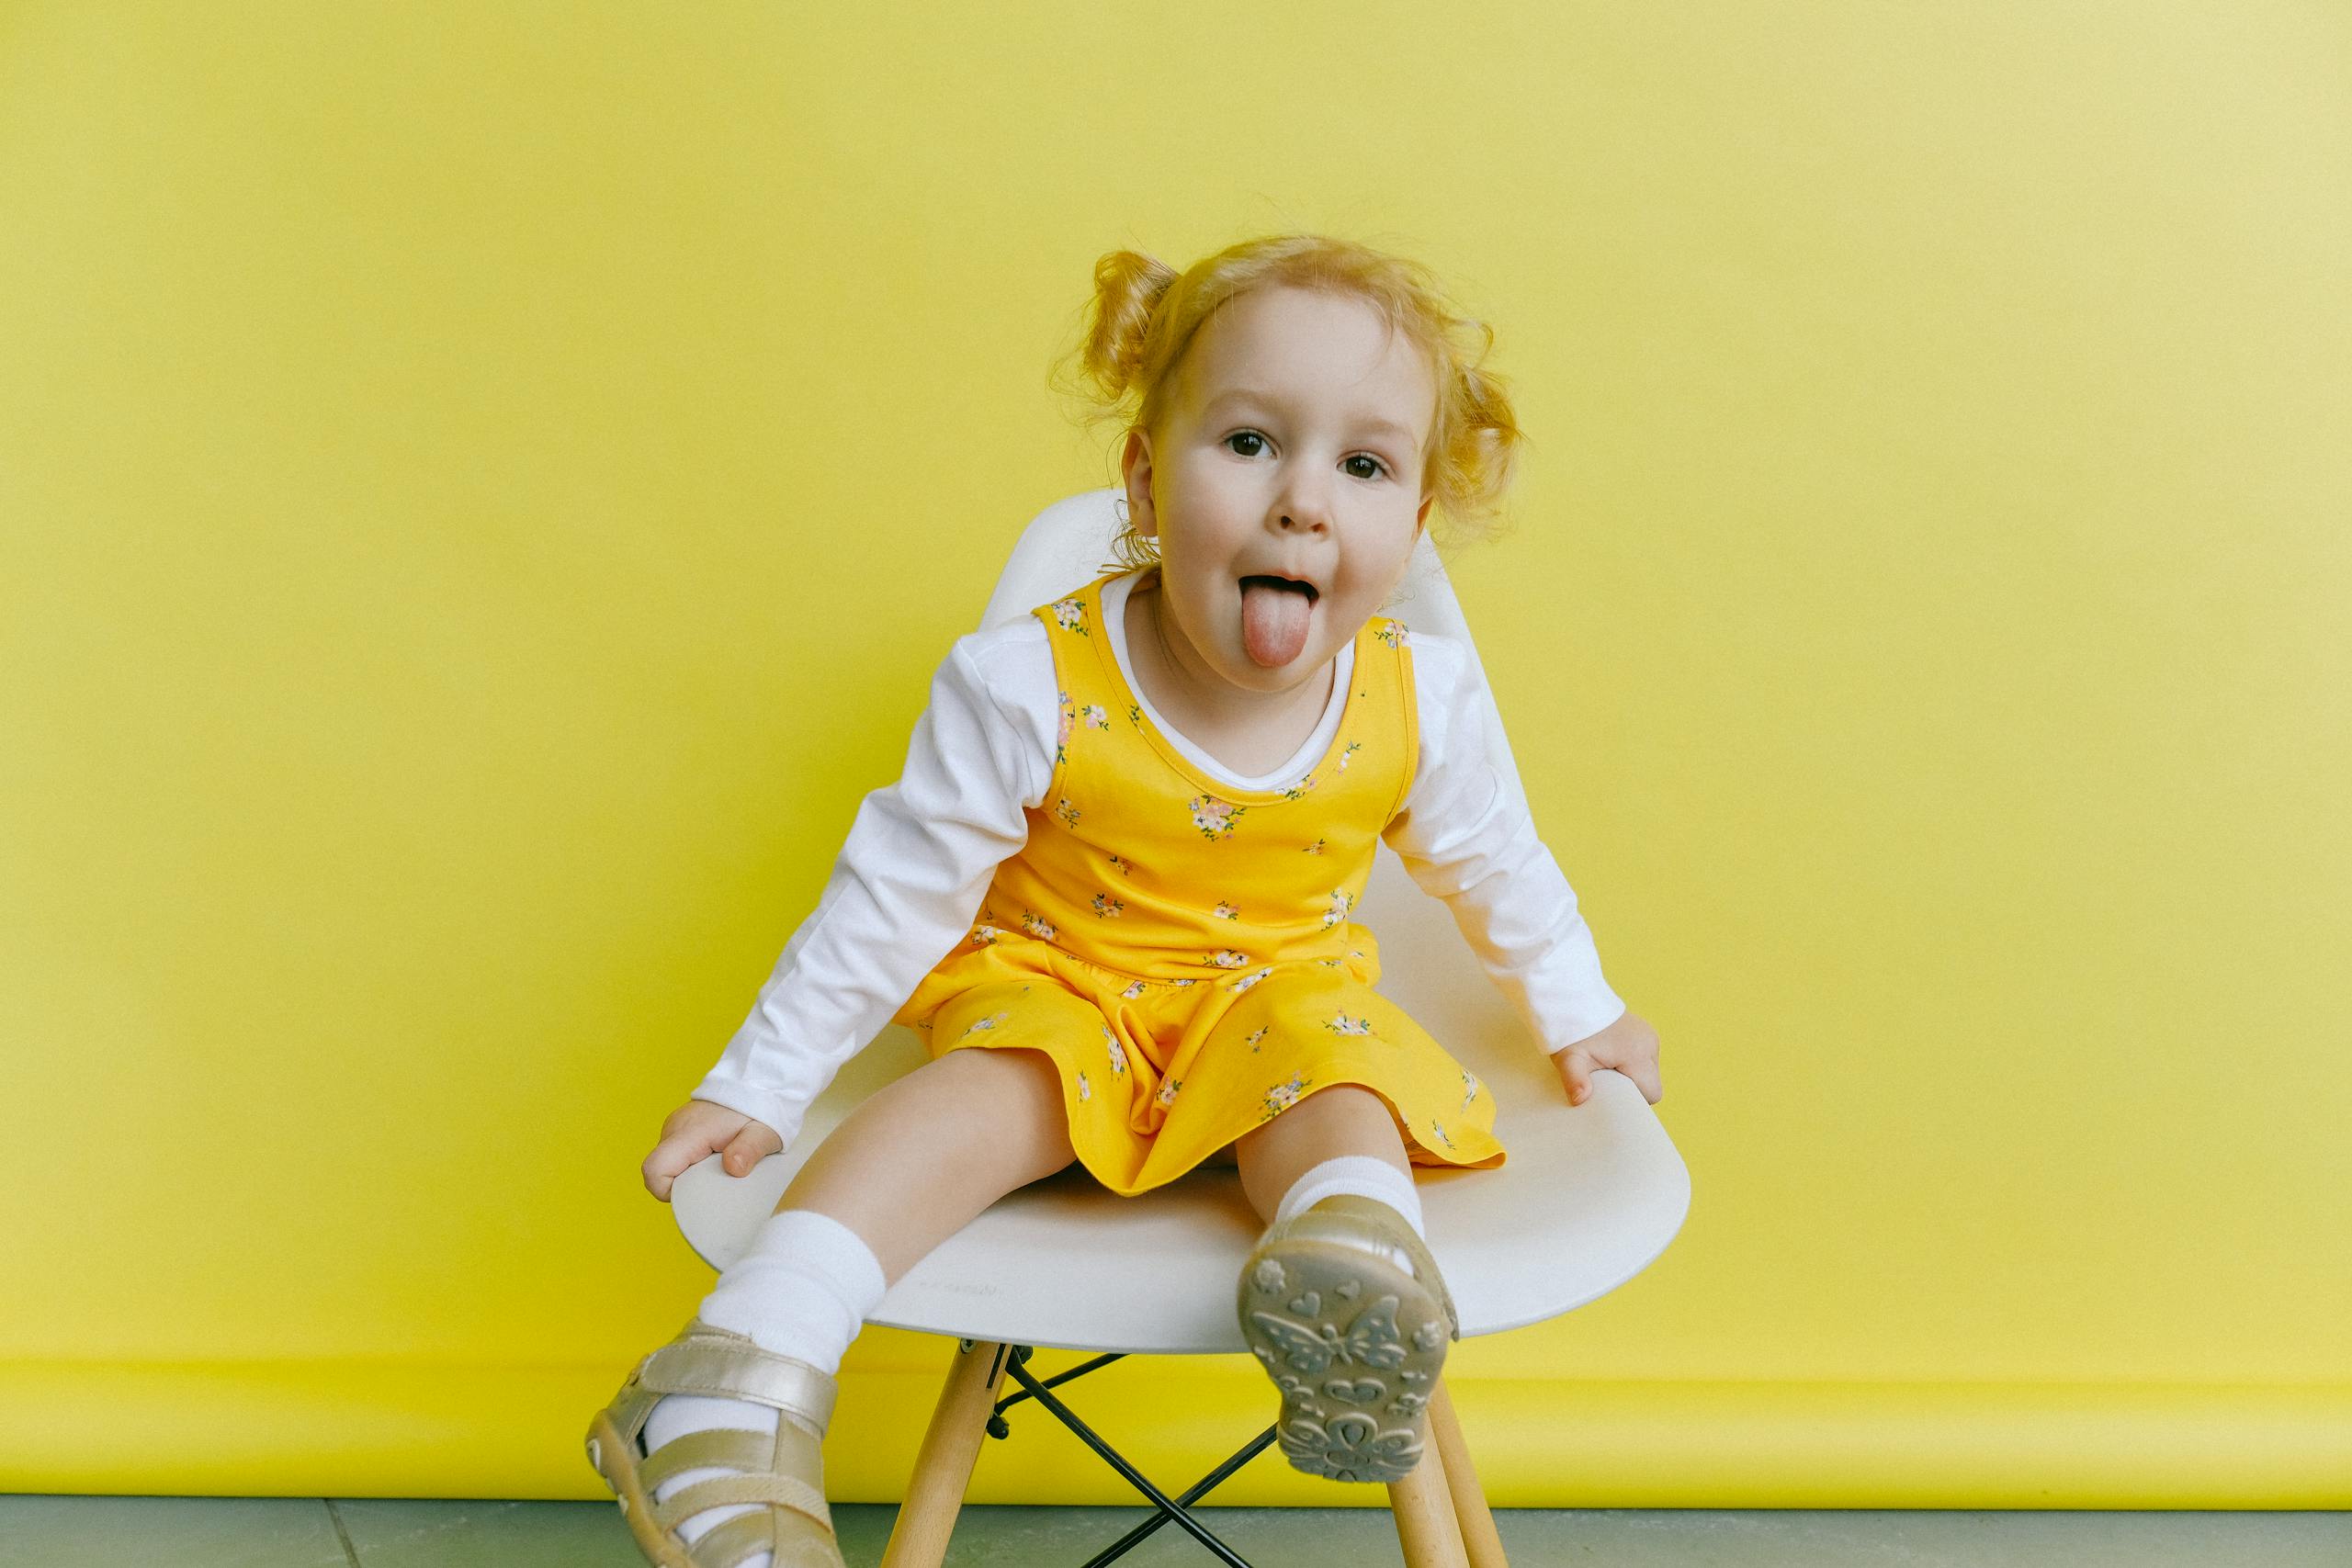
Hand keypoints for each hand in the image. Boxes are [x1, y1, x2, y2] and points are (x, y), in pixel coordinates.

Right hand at [641, 1098, 784, 1201]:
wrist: (757, 1083)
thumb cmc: (760, 1110)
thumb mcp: (764, 1133)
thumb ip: (749, 1150)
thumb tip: (733, 1167)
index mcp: (691, 1131)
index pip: (654, 1169)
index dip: (667, 1190)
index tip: (697, 1191)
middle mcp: (675, 1127)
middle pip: (659, 1170)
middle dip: (683, 1185)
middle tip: (716, 1178)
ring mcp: (675, 1126)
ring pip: (668, 1163)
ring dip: (688, 1173)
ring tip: (719, 1164)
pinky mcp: (680, 1127)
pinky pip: (676, 1154)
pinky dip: (691, 1162)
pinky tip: (714, 1156)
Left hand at [1552, 1009, 1662, 1106]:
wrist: (1572, 1001)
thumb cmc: (1571, 1033)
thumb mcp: (1569, 1059)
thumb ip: (1575, 1081)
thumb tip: (1580, 1099)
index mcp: (1637, 1054)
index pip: (1652, 1092)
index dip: (1633, 1098)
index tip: (1612, 1092)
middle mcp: (1650, 1043)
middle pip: (1652, 1082)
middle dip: (1632, 1086)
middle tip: (1606, 1078)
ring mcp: (1649, 1035)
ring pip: (1649, 1070)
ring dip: (1632, 1073)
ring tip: (1607, 1064)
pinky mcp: (1645, 1030)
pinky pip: (1645, 1056)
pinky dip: (1632, 1061)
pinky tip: (1613, 1054)